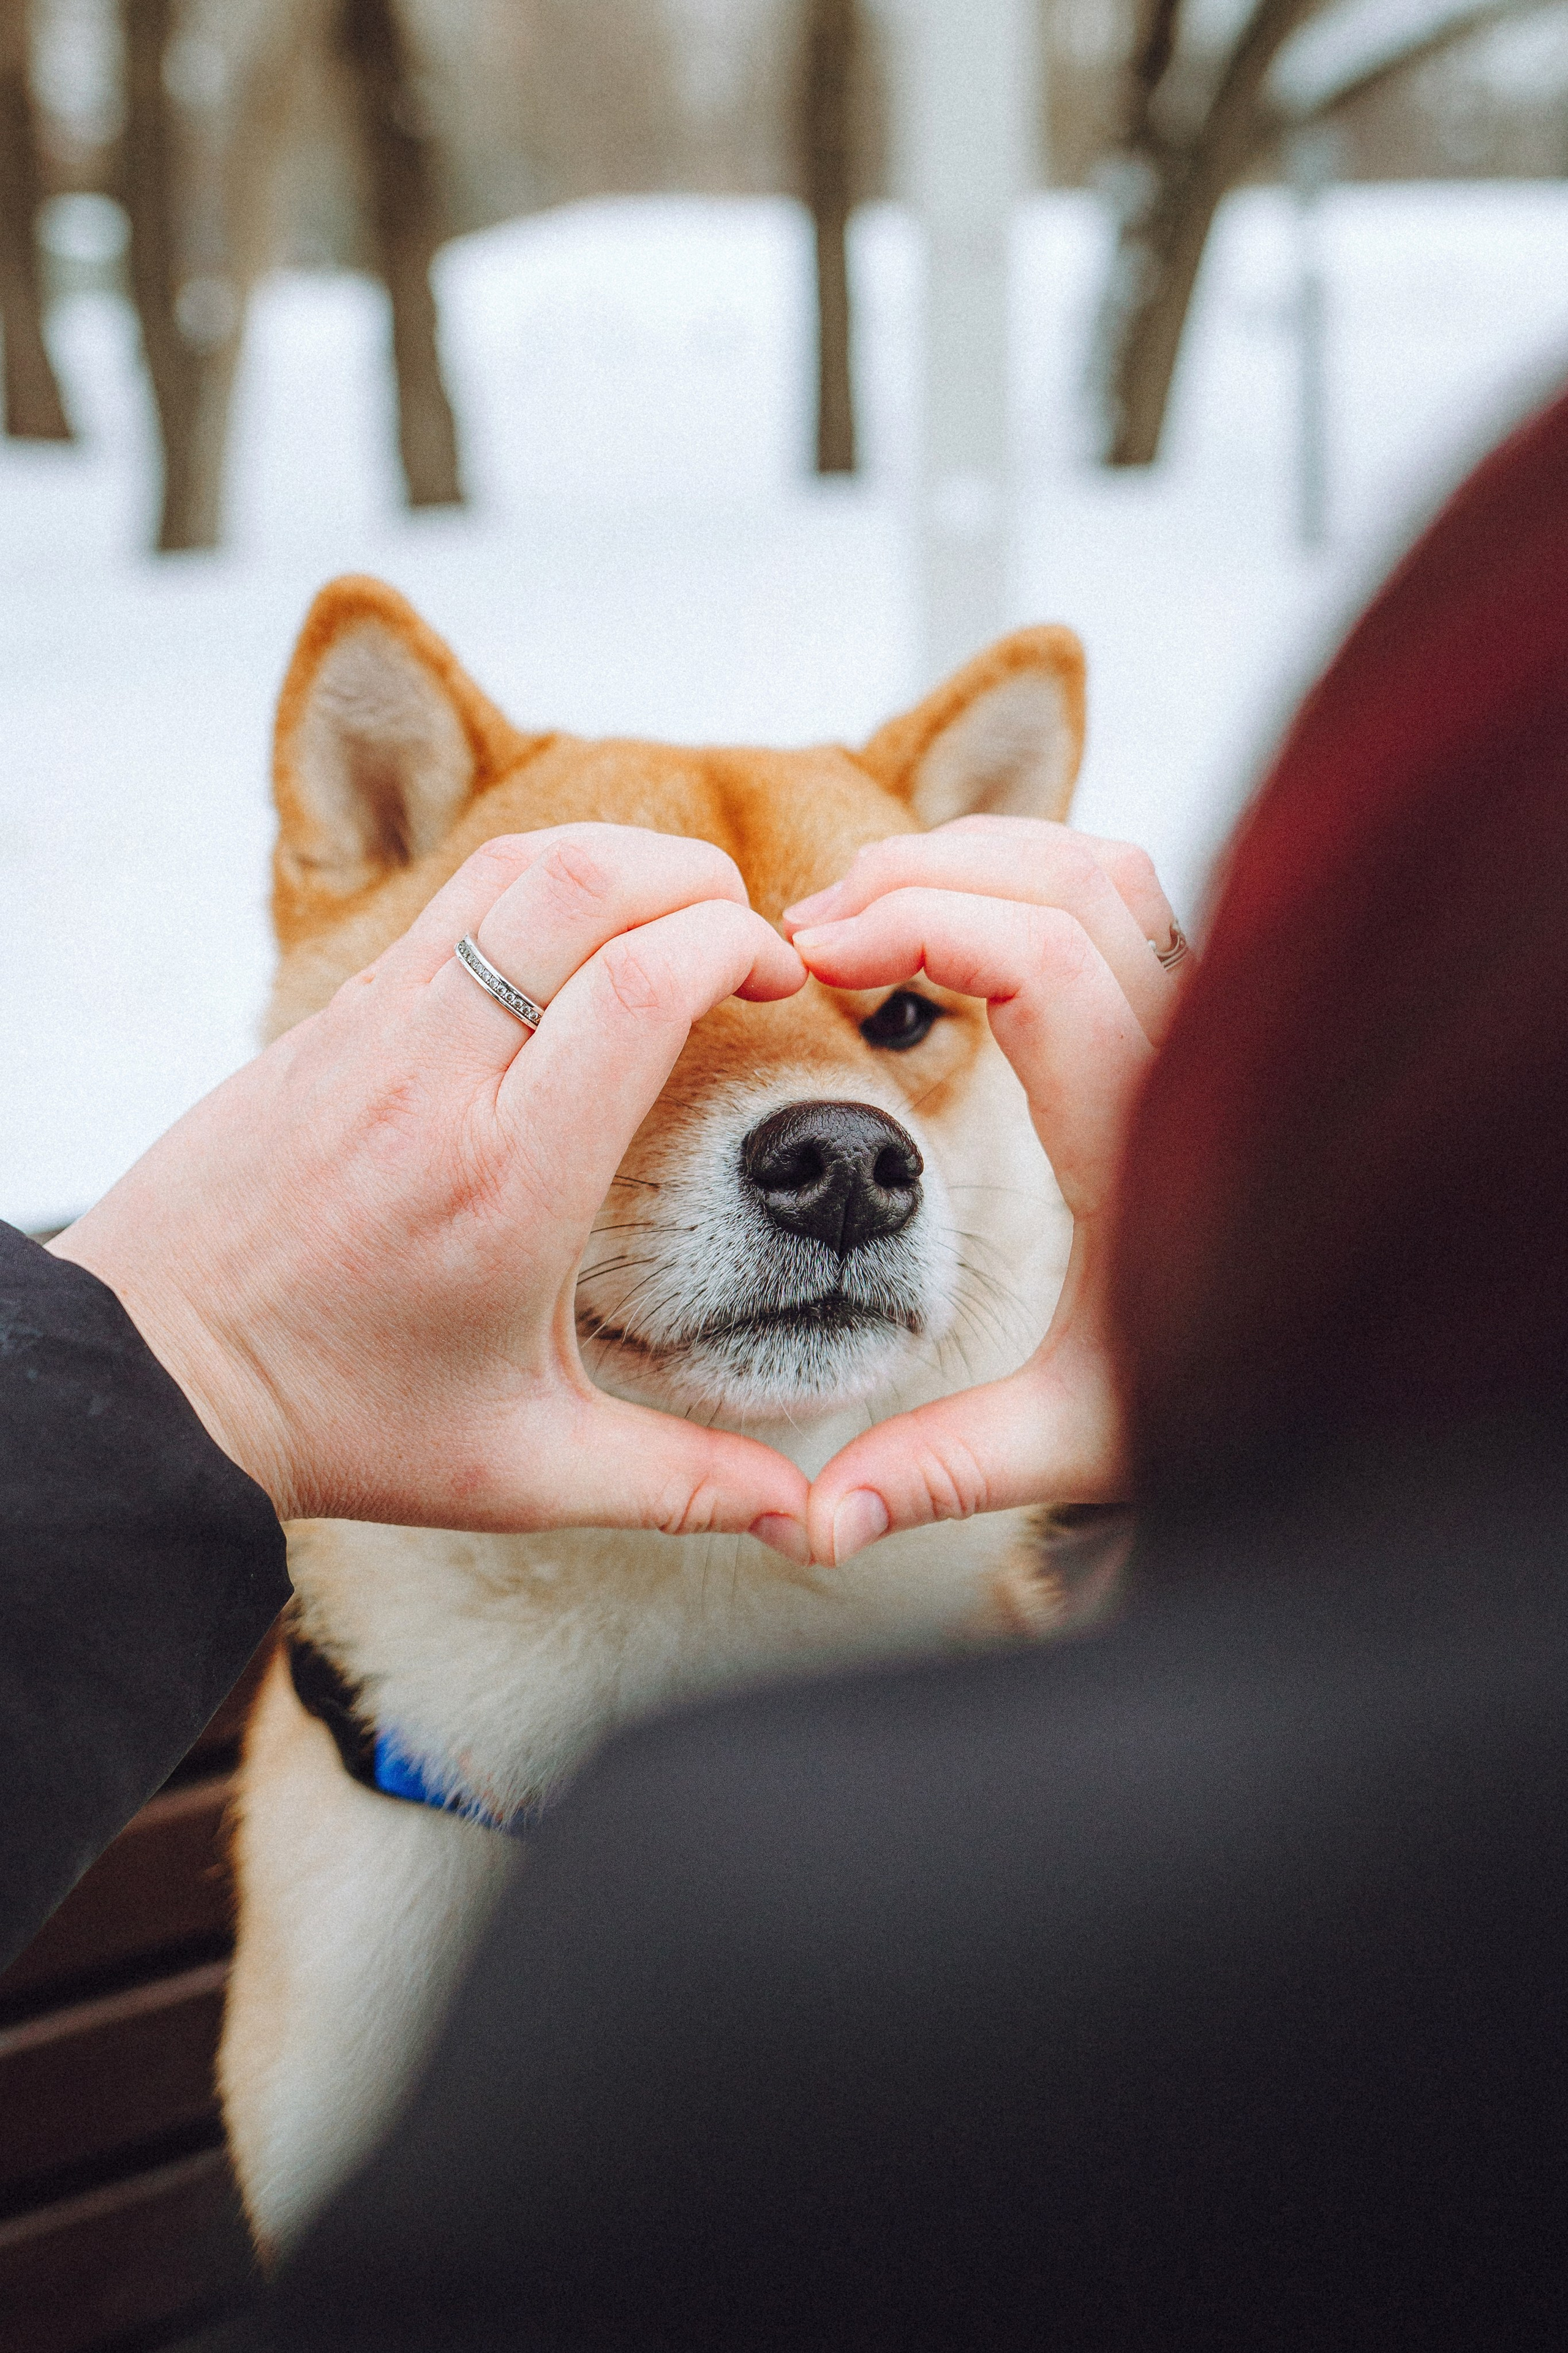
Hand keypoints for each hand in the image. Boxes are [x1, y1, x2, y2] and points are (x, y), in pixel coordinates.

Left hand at [51, 827, 810, 1551]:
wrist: (155, 1376)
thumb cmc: (342, 1422)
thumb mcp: (524, 1468)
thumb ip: (680, 1483)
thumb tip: (806, 1520)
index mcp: (507, 1178)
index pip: (636, 986)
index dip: (730, 943)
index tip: (778, 977)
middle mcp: (436, 1079)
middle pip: (581, 885)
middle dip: (692, 876)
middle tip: (743, 933)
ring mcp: (370, 1033)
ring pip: (507, 868)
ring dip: (614, 864)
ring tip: (669, 920)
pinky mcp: (329, 1017)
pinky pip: (446, 904)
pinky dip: (535, 892)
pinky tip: (569, 954)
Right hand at [785, 816, 1186, 1564]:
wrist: (1332, 1352)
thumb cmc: (1211, 1380)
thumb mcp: (1071, 1431)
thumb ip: (942, 1467)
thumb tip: (815, 1529)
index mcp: (1143, 1127)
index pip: (1039, 958)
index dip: (916, 928)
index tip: (811, 959)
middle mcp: (1189, 1046)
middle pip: (1060, 877)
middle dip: (918, 876)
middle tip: (809, 937)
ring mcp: (1203, 1010)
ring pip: (1097, 861)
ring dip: (972, 862)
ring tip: (863, 918)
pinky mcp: (1196, 1002)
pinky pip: (1118, 887)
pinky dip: (1020, 873)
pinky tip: (946, 928)